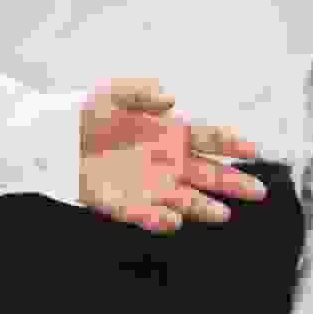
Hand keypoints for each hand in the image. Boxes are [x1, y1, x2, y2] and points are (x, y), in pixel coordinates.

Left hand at [76, 79, 264, 233]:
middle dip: (232, 182)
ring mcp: (149, 185)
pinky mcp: (125, 204)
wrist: (54, 139)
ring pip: (185, 200)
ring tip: (222, 213)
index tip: (252, 148)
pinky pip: (146, 215)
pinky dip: (158, 219)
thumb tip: (171, 97)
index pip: (208, 138)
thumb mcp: (112, 93)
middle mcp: (167, 161)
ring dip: (203, 207)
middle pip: (208, 174)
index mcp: (170, 132)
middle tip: (258, 191)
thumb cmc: (87, 112)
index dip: (230, 143)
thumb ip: (141, 92)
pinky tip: (172, 221)